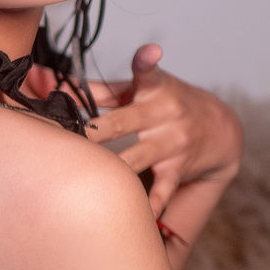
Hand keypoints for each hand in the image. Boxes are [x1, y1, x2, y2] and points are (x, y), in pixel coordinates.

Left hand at [82, 45, 241, 217]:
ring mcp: (171, 142)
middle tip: (73, 138)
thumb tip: (49, 81)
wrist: (220, 129)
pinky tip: (140, 216)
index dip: (147, 61)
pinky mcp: (178, 168)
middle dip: (97, 132)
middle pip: (122, 122)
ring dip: (114, 169)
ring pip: (136, 158)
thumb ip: (98, 89)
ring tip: (90, 179)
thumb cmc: (166, 105)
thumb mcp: (140, 90)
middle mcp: (164, 113)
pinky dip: (151, 204)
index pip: (148, 71)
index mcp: (153, 88)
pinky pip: (162, 190)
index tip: (150, 53)